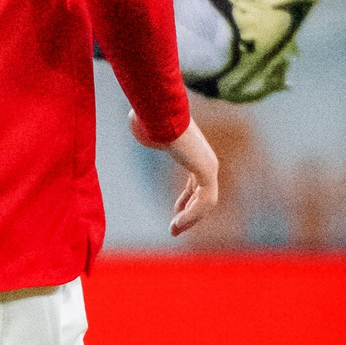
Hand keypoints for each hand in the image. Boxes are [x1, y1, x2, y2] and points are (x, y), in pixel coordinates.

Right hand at [132, 112, 219, 236]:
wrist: (158, 114)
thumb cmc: (150, 120)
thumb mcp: (148, 133)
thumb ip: (148, 135)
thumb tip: (136, 123)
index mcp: (193, 154)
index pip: (196, 183)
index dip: (187, 200)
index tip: (175, 213)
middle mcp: (205, 160)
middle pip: (203, 195)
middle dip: (190, 213)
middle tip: (175, 229)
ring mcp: (209, 165)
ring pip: (206, 202)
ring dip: (191, 219)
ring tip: (174, 230)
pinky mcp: (207, 170)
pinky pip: (205, 201)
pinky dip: (192, 215)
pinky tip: (177, 223)